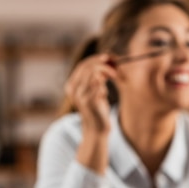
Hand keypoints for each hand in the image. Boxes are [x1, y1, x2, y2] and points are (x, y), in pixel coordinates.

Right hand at [64, 54, 117, 172]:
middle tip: (115, 62)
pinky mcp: (88, 101)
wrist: (97, 131)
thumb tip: (107, 62)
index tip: (109, 57)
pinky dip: (106, 83)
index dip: (96, 59)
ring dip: (107, 71)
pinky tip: (107, 90)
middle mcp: (73, 88)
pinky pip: (98, 84)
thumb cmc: (98, 110)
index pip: (82, 65)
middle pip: (87, 66)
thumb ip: (98, 78)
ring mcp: (79, 95)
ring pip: (93, 73)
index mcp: (72, 85)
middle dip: (103, 62)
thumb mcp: (97, 91)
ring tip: (116, 75)